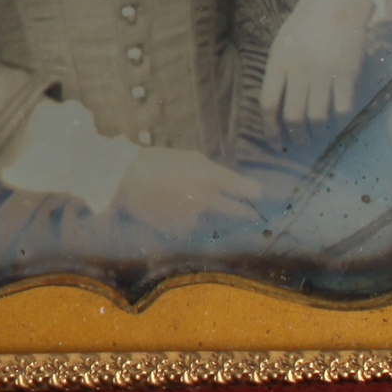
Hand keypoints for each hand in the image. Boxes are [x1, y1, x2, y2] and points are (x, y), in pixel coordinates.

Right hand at [113, 147, 262, 233]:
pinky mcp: (180, 233)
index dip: (259, 195)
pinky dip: (191, 223)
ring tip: (191, 203)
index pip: (248, 190)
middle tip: (255, 215)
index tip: (265, 198)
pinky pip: (194, 229)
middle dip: (248, 213)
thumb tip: (236, 187)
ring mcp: (194, 219)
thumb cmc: (161, 162)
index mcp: (212, 177)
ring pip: (216, 222)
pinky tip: (174, 210)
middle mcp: (208, 200)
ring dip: (214, 217)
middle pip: (241, 213)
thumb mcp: (193, 159)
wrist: (125, 179)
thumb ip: (217, 174)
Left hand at [260, 0, 373, 143]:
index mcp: (279, 61)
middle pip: (293, 116)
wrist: (338, 1)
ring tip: (317, 136)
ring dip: (317, 134)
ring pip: (317, 118)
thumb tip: (275, 109)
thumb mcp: (283, 43)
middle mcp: (300, 69)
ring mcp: (324, 72)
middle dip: (295, 138)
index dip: (271, 129)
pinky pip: (342, 109)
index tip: (276, 142)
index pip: (269, 104)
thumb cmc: (307, 24)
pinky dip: (339, 122)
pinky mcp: (347, 73)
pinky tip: (336, 123)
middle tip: (299, 144)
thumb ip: (279, 72)